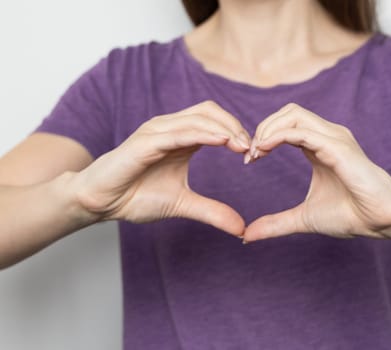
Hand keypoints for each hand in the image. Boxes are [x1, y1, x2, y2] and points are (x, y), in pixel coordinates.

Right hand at [72, 100, 250, 236]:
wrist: (101, 203)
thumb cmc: (136, 197)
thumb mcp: (183, 204)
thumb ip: (212, 211)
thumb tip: (242, 228)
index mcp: (181, 138)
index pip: (216, 121)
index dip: (237, 133)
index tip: (254, 155)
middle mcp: (170, 128)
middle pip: (211, 112)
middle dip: (235, 127)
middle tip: (252, 149)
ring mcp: (157, 132)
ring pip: (198, 118)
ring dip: (224, 129)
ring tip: (243, 146)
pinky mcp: (145, 141)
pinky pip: (178, 132)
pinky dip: (202, 134)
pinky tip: (221, 142)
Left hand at [243, 103, 390, 241]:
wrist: (380, 221)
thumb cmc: (350, 215)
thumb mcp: (303, 218)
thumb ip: (276, 223)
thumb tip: (248, 235)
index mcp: (319, 146)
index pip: (287, 124)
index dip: (264, 136)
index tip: (251, 160)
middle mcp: (327, 136)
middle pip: (288, 112)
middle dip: (264, 126)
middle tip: (251, 153)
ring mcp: (333, 138)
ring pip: (294, 114)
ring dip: (268, 129)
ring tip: (256, 151)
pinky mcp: (338, 147)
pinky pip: (302, 132)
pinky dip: (279, 136)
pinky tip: (265, 149)